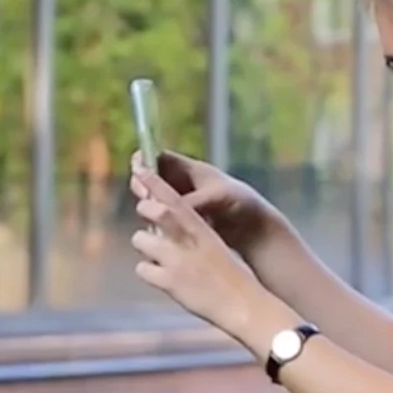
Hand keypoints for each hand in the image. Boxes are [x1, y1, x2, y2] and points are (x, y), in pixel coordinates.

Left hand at [130, 168, 266, 334]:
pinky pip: (141, 269)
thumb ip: (194, 234)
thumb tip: (171, 227)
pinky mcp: (169, 283)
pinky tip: (159, 276)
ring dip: (145, 245)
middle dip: (145, 208)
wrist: (242, 305)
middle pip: (155, 211)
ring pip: (140, 239)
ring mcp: (176, 261)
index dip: (156, 182)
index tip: (142, 170)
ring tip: (156, 254)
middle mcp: (188, 241)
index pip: (176, 198)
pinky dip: (148, 271)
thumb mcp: (216, 247)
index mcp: (202, 229)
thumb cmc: (232, 276)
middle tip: (145, 212)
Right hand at [135, 150, 283, 255]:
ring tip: (149, 216)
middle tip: (142, 194)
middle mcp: (182, 186)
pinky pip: (161, 223)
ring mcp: (181, 206)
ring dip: (148, 208)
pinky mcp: (181, 226)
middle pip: (151, 181)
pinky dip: (156, 226)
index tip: (137, 167)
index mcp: (191, 170)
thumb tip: (164, 207)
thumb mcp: (217, 198)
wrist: (255, 231)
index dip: (146, 160)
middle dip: (142, 186)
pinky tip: (156, 233)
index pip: (160, 159)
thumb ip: (191, 201)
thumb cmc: (241, 204)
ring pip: (153, 204)